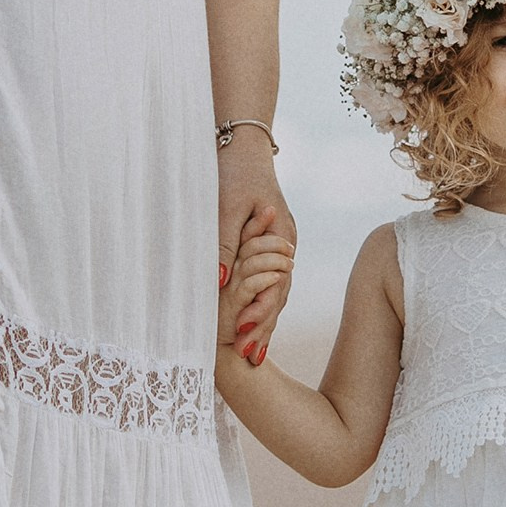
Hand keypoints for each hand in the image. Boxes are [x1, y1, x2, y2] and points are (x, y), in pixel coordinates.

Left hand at [216, 128, 291, 361]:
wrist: (244, 147)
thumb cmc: (234, 174)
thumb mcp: (226, 207)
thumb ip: (225, 245)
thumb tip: (220, 283)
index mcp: (281, 239)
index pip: (275, 284)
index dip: (259, 311)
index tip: (242, 335)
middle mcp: (286, 248)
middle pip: (278, 294)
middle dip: (263, 326)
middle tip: (248, 358)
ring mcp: (279, 249)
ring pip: (275, 292)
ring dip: (263, 321)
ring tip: (251, 354)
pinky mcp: (267, 248)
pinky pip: (267, 282)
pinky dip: (260, 304)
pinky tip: (250, 325)